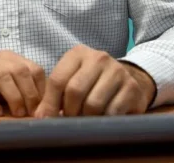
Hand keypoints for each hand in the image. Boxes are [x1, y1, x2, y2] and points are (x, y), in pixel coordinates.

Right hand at [0, 50, 44, 116]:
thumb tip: (42, 107)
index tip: (42, 107)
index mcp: (9, 58)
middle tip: (31, 113)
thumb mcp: (3, 79)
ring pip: (3, 78)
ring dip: (14, 98)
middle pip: (21, 71)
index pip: (34, 69)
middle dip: (30, 94)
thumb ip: (20, 86)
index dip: (41, 89)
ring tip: (17, 113)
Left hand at [34, 44, 155, 117]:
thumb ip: (54, 95)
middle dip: (69, 111)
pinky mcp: (132, 88)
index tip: (46, 119)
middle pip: (75, 91)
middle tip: (70, 119)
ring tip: (86, 118)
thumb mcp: (72, 80)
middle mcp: (98, 58)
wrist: (128, 78)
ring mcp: (117, 72)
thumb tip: (40, 117)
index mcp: (78, 54)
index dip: (49, 103)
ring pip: (93, 104)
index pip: (57, 80)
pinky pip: (112, 112)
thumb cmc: (91, 82)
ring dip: (87, 118)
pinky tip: (102, 118)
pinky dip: (103, 120)